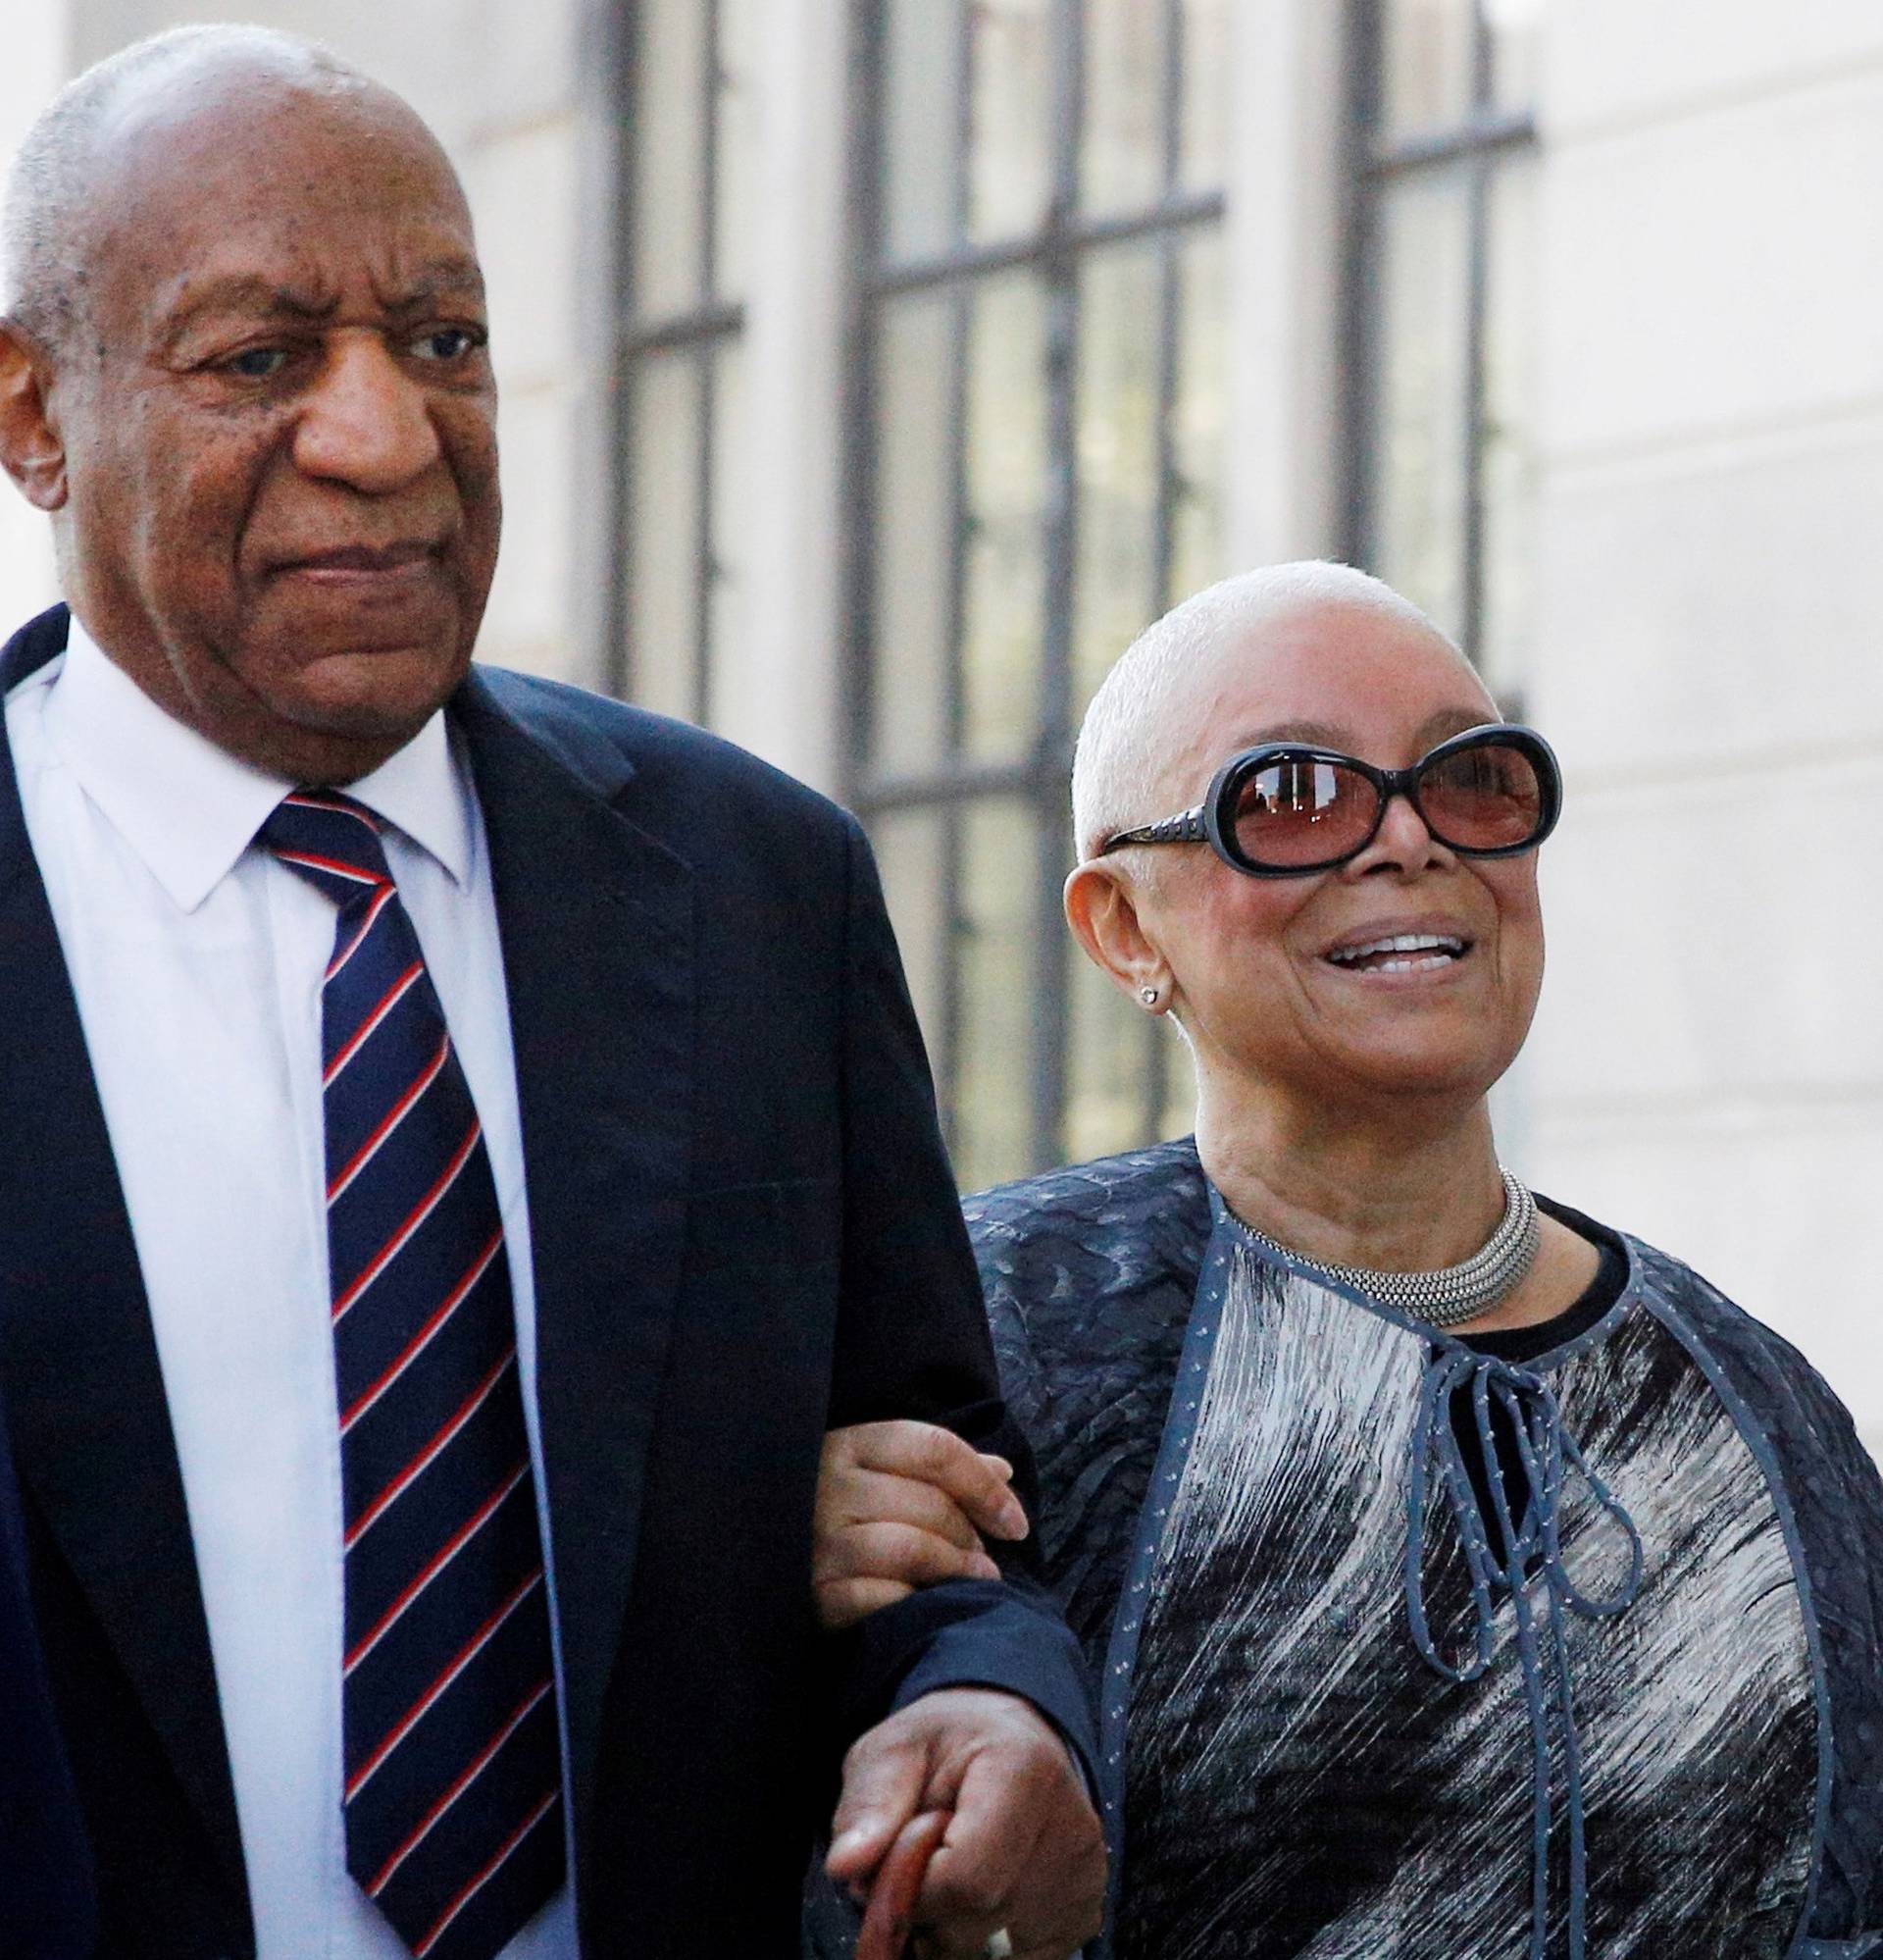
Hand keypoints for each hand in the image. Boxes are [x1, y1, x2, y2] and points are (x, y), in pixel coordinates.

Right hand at [814, 1421, 1028, 1629]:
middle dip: (971, 1534)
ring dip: (956, 1569)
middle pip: (930, 1502)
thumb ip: (941, 1468)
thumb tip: (1004, 1472)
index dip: (985, 1485)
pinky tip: (926, 1602)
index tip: (1015, 1522)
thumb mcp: (881, 1474)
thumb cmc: (843, 1515)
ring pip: (911, 1548)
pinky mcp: (814, 1593)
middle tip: (985, 1555)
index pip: (934, 1448)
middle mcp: (829, 1485)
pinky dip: (915, 1602)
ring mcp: (817, 1541)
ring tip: (974, 1579)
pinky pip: (882, 1598)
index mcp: (849, 1444)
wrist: (766, 1559)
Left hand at [827, 1687, 1106, 1959]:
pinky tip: (980, 1893)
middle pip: (980, 1923)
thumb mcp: (892, 1750)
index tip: (893, 1860)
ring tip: (948, 1873)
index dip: (912, 1889)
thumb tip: (847, 1867)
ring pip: (998, 1951)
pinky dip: (985, 1939)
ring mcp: (1085, 1875)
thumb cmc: (944, 1743)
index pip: (967, 1880)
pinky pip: (1020, 1958)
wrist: (1005, 1738)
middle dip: (928, 1912)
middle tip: (916, 1865)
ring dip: (953, 1930)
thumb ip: (868, 1804)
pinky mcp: (1086, 1909)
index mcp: (1024, 1770)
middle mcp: (1072, 1826)